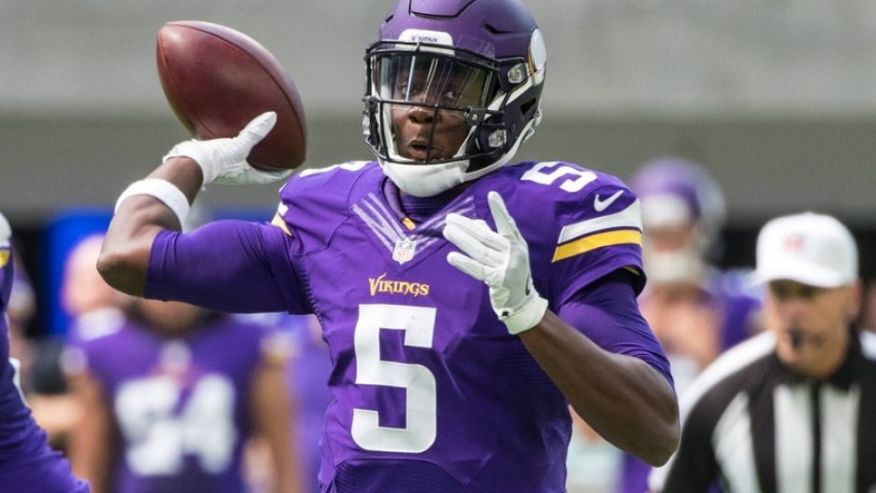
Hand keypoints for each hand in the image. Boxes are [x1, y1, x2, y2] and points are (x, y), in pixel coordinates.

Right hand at [163, 111, 290, 185]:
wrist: (186, 162)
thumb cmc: (214, 159)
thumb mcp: (238, 145)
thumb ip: (255, 132)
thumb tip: (272, 116)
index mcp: (248, 175)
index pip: (271, 175)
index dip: (283, 170)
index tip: (292, 162)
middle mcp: (238, 174)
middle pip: (259, 167)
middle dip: (269, 160)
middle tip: (279, 149)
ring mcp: (225, 167)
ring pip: (244, 158)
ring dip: (251, 150)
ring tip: (256, 138)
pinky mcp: (214, 158)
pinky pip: (229, 148)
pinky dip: (234, 141)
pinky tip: (230, 128)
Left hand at [443, 191, 547, 333]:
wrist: (522, 301)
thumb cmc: (512, 271)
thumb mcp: (509, 252)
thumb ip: (494, 237)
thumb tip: (475, 223)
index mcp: (517, 243)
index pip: (507, 223)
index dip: (499, 210)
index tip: (492, 195)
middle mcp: (513, 253)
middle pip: (486, 236)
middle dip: (466, 226)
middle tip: (449, 218)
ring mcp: (506, 268)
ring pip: (480, 251)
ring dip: (462, 240)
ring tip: (447, 231)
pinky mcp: (497, 281)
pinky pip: (478, 270)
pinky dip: (464, 263)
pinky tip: (452, 256)